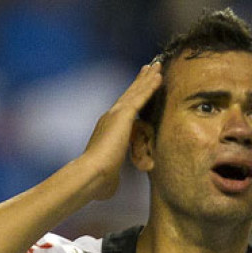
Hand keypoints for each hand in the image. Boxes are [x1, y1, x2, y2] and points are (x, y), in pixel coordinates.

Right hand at [79, 61, 162, 201]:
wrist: (92, 175)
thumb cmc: (98, 181)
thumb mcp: (109, 176)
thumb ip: (113, 175)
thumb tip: (111, 187)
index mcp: (108, 130)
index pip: (125, 110)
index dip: (133, 97)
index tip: (140, 87)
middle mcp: (111, 118)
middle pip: (129, 94)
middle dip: (140, 80)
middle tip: (150, 67)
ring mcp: (116, 115)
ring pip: (135, 92)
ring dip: (147, 78)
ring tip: (158, 65)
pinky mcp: (123, 116)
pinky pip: (140, 97)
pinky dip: (150, 86)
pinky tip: (159, 77)